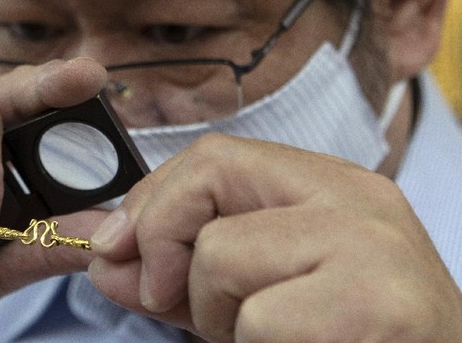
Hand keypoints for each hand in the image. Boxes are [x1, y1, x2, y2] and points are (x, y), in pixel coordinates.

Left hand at [88, 134, 461, 341]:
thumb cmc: (339, 340)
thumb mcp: (250, 294)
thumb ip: (178, 271)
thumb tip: (103, 257)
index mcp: (330, 187)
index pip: (214, 155)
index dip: (150, 199)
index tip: (116, 248)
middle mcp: (355, 199)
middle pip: (209, 172)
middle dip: (163, 239)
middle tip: (168, 299)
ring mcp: (370, 246)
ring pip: (219, 253)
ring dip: (216, 315)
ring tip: (265, 338)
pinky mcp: (374, 304)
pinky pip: (258, 319)